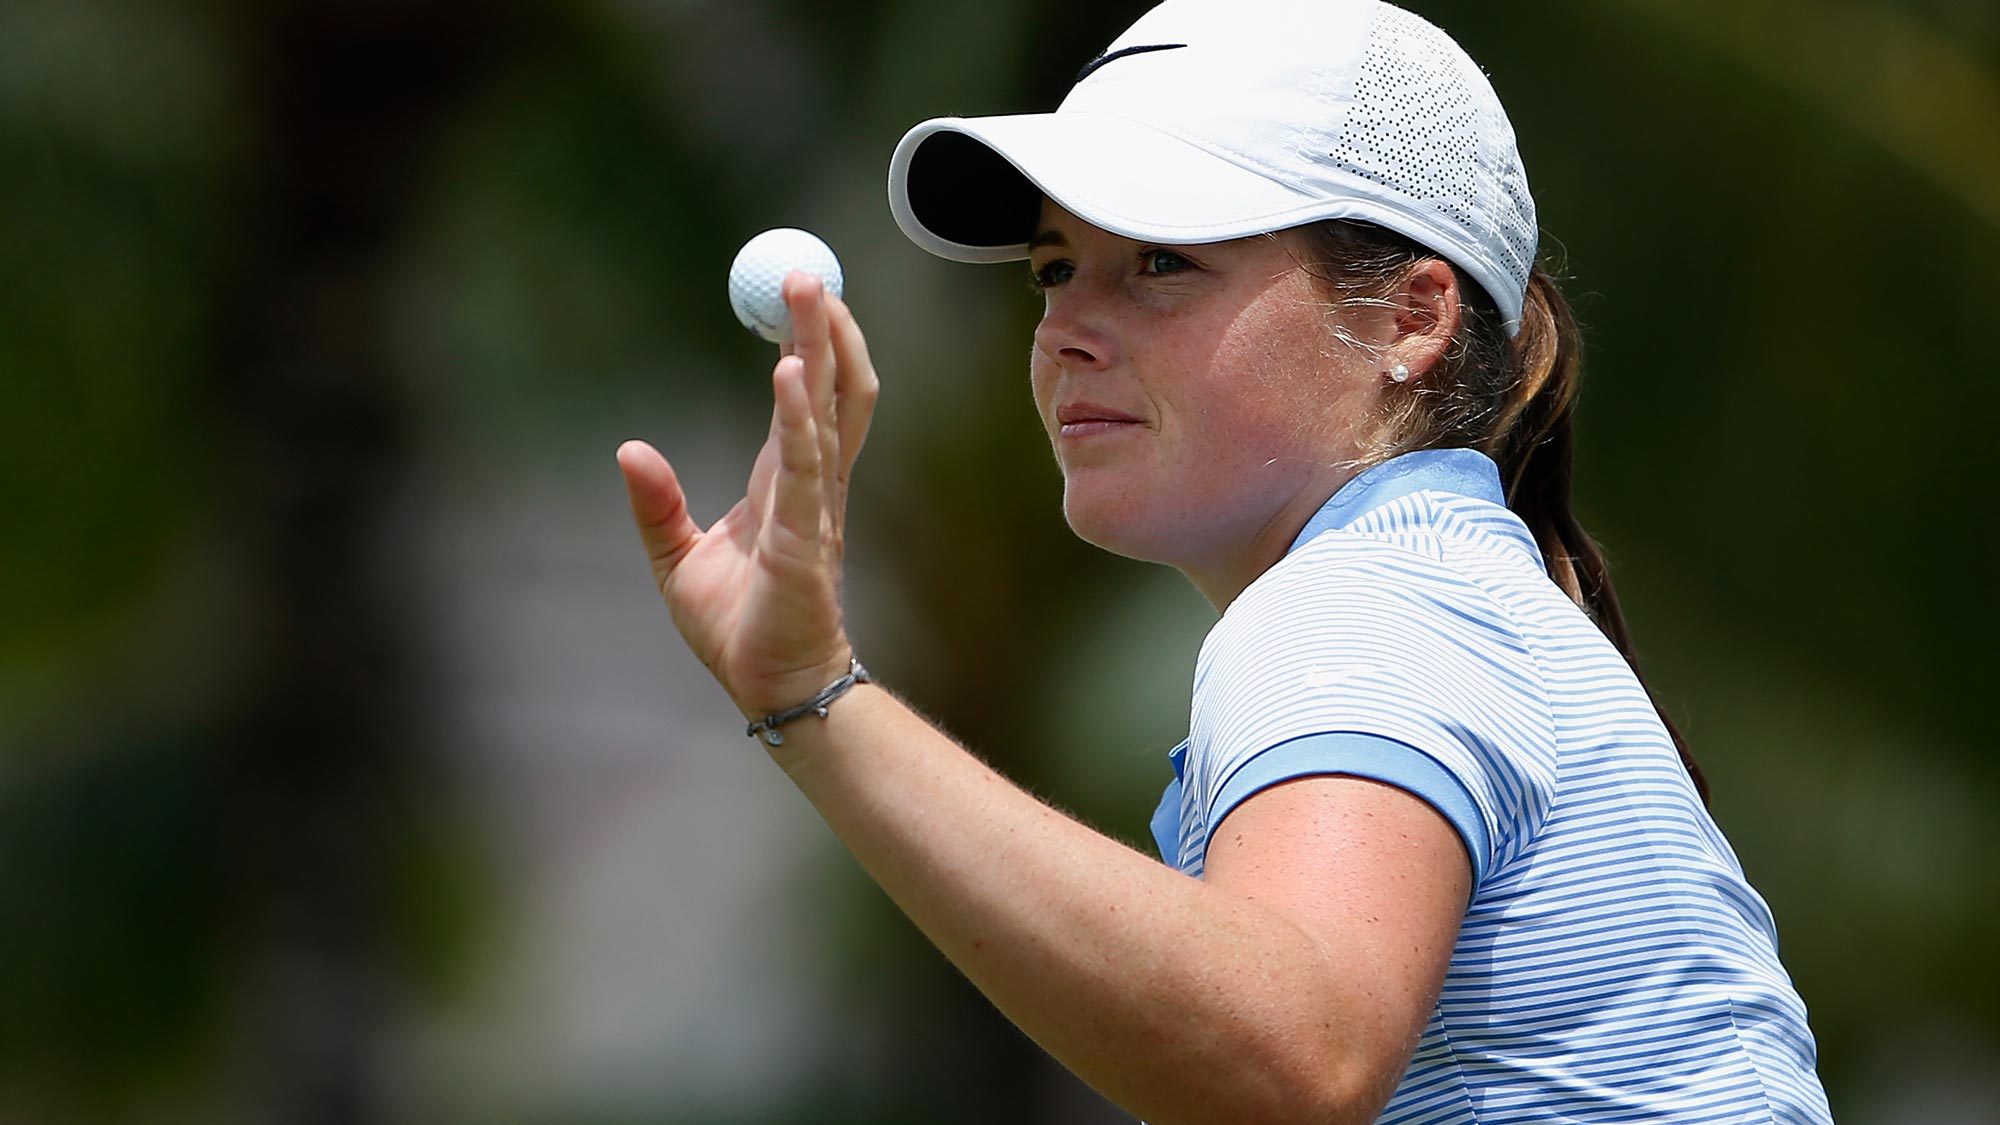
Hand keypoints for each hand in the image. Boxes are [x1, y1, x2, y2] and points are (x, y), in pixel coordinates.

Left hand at [617, 272, 879, 719]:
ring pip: (830, 410)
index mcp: (785, 483)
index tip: (795, 294)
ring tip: (809, 293)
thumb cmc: (739, 628)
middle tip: (802, 269)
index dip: (804, 344)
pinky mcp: (803, 536)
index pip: (805, 398)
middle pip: (830, 387)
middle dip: (823, 326)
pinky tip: (788, 371)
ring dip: (820, 348)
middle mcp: (810, 482)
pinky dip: (798, 415)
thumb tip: (627, 450)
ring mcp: (814, 505)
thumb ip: (657, 504)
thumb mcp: (679, 556)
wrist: (769, 686)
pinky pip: (804, 463)